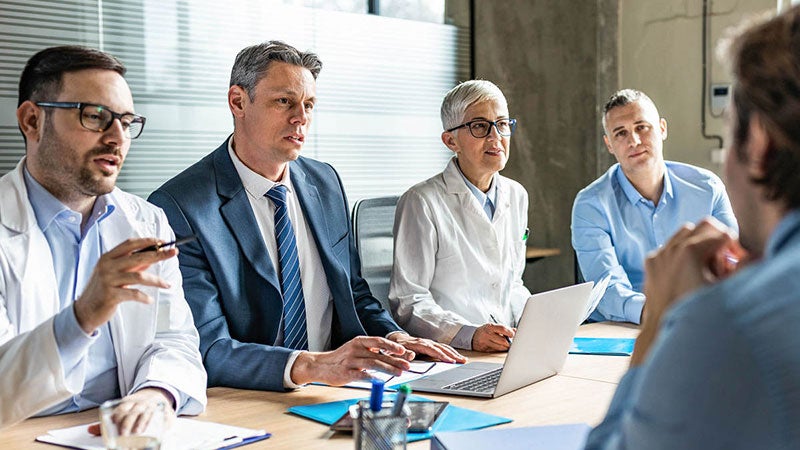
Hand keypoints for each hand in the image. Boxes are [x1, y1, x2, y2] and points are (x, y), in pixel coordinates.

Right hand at [74, 238, 177, 333]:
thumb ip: (132, 265)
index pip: (130, 244)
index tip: (162, 241)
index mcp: (108, 257)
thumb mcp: (115, 273)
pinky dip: (144, 297)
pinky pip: (133, 294)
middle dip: (158, 254)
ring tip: (167, 285)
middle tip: (173, 253)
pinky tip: (149, 300)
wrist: (84, 310)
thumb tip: (153, 257)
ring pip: (139, 276)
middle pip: (138, 257)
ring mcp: (108, 280)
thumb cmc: (103, 289)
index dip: (147, 241)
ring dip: (156, 281)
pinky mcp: (110, 295)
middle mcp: (107, 266)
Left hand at [87, 388, 174, 435]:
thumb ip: (107, 422)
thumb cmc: (136, 407)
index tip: (114, 423)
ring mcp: (153, 406)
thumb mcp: (122, 410)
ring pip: (148, 412)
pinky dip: (163, 419)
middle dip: (128, 421)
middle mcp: (142, 402)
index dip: (118, 415)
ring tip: (138, 431)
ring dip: (143, 421)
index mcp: (130, 402)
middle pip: (134, 411)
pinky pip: (164, 414)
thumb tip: (90, 430)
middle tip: (123, 432)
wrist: (156, 394)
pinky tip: (159, 426)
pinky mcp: (164, 411)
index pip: (123, 407)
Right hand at [290, 336, 412, 385]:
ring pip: (373, 364)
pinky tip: (381, 381)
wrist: (321, 365)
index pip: (379, 341)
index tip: (403, 351)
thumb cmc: (341, 358)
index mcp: (359, 342)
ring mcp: (350, 361)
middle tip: (407, 365)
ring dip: (388, 369)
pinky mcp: (346, 373)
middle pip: (379, 354)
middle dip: (395, 360)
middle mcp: (355, 349)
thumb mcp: (355, 350)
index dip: (392, 346)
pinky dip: (373, 378)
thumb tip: (391, 356)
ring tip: (399, 373)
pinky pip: (362, 375)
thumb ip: (371, 352)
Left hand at [388, 332, 466, 362]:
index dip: (442, 356)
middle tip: (462, 361)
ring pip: (444, 347)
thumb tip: (412, 355)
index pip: (433, 350)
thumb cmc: (397, 347)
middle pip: (442, 348)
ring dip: (454, 353)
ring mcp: (430, 343)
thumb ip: (404, 354)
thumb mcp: (397, 351)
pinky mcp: (431, 345)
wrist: (396, 339)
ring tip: (463, 360)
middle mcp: (426, 342)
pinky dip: (451, 352)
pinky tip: (457, 357)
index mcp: (419, 344)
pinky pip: (443, 348)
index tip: (450, 361)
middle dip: (453, 355)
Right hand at [472, 324, 514, 351]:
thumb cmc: (486, 331)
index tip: (513, 335)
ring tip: (506, 346)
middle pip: (503, 341)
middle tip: (511, 343)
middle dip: (509, 343)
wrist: (473, 336)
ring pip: (500, 348)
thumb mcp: (494, 327)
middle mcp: (487, 334)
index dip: (510, 332)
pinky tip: (499, 348)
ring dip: (505, 348)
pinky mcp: (484, 350)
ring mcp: (485, 343)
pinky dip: (499, 351)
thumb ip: (505, 329)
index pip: (503, 329)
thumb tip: (516, 331)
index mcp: (490, 327)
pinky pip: (495, 352)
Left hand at [632, 218, 743, 364]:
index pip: (722, 232)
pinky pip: (670, 245)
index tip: (735, 261)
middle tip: (723, 260)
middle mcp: (672, 248)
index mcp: (691, 252)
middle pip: (704, 225)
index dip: (733, 246)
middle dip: (717, 239)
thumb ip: (740, 269)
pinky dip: (681, 250)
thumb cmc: (696, 312)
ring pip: (685, 231)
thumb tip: (749, 257)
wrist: (663, 328)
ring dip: (699, 242)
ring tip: (705, 266)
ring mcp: (659, 253)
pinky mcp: (651, 261)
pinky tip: (688, 271)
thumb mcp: (723, 290)